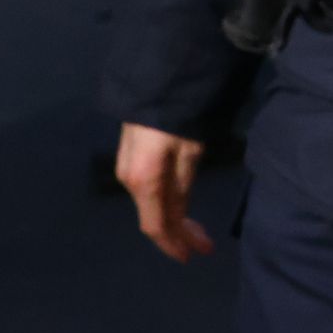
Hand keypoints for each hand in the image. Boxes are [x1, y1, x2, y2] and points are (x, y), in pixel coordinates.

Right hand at [115, 122, 213, 260]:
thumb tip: (180, 215)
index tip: (195, 255)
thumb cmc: (178, 113)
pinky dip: (167, 203)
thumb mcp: (189, 150)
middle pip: (153, 217)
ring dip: (174, 219)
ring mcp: (127, 168)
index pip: (157, 225)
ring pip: (152, 204)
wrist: (157, 77)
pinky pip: (149, 190)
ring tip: (197, 231)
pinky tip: (181, 206)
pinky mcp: (132, 157)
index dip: (175, 243)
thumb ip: (183, 185)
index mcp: (144, 181)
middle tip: (205, 244)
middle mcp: (129, 179)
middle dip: (179, 234)